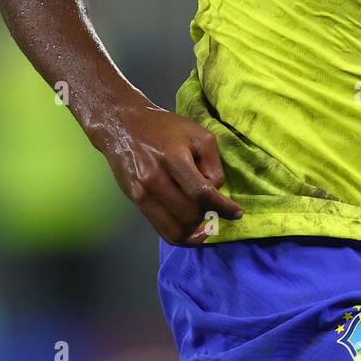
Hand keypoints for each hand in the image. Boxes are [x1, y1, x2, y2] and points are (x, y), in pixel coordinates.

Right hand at [90, 98, 242, 243]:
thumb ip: (213, 164)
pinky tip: (192, 230)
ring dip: (195, 231)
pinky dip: (180, 235)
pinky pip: (161, 230)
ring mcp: (142, 193)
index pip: (202, 193)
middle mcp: (154, 178)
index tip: (237, 213)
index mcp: (173, 157)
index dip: (223, 207)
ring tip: (206, 222)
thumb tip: (216, 193)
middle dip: (210, 215)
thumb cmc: (165, 128)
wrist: (123, 125)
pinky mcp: (136, 201)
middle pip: (190, 214)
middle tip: (219, 209)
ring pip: (175, 229)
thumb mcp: (198, 134)